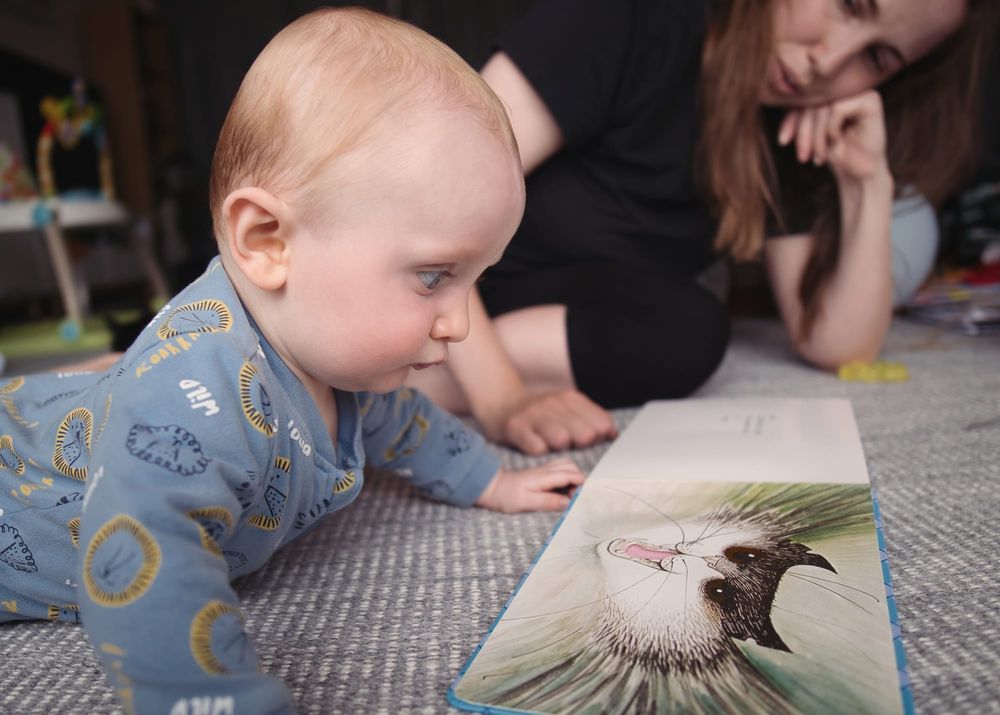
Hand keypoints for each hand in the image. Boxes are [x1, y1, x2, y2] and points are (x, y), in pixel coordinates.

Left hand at [475, 458, 585, 512]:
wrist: (490, 487)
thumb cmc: (506, 496)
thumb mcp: (527, 502)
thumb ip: (548, 501)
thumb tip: (569, 502)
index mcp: (544, 476)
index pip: (571, 475)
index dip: (581, 485)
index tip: (583, 499)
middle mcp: (546, 470)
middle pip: (572, 467)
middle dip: (579, 481)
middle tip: (574, 498)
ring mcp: (544, 471)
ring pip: (566, 467)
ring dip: (573, 479)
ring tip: (568, 496)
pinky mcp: (541, 475)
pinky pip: (559, 472)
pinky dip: (566, 480)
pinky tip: (560, 493)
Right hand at [487, 389, 617, 454]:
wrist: (500, 401)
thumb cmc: (538, 411)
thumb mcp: (565, 406)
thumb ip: (590, 417)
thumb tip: (612, 433)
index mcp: (570, 398)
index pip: (601, 423)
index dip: (599, 437)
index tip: (591, 441)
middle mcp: (554, 403)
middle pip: (585, 434)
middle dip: (581, 445)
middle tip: (569, 445)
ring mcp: (535, 414)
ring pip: (562, 441)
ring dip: (560, 448)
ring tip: (551, 445)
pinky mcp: (516, 427)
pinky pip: (537, 448)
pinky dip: (539, 452)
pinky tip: (536, 447)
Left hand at [778, 90, 888, 184]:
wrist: (859, 173)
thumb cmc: (835, 153)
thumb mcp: (810, 133)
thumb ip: (800, 115)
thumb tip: (779, 95)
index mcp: (832, 93)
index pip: (804, 99)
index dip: (791, 120)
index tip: (783, 142)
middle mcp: (846, 89)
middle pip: (813, 102)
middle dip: (803, 132)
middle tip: (803, 157)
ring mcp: (860, 92)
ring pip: (823, 106)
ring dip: (817, 136)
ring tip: (818, 157)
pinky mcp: (871, 101)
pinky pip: (838, 108)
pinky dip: (832, 128)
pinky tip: (836, 141)